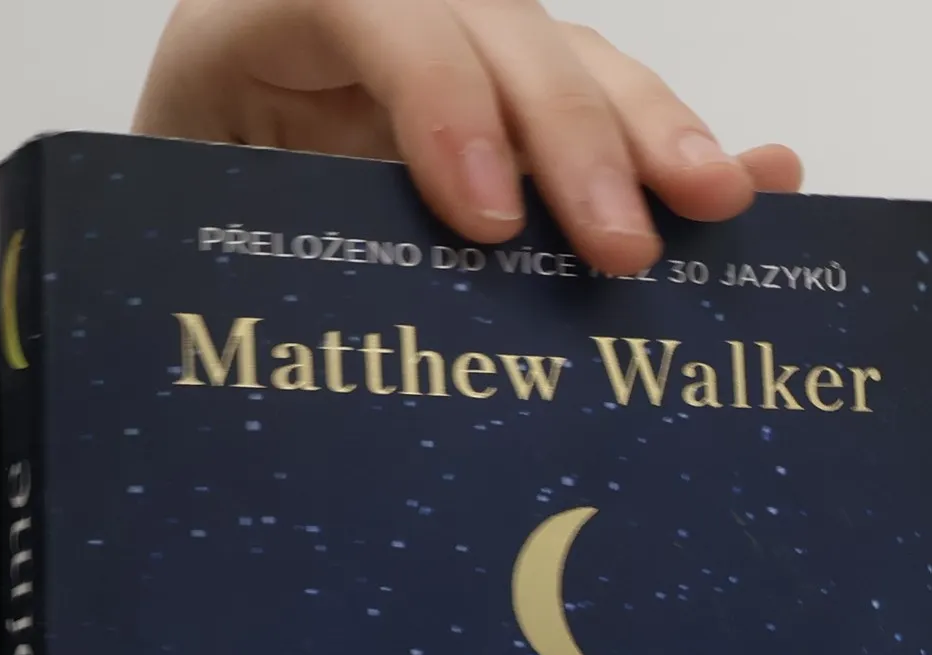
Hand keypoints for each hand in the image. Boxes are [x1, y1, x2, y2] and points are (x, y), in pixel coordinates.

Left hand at [134, 0, 801, 275]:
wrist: (174, 242)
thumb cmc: (176, 242)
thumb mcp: (181, 239)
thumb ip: (248, 259)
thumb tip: (317, 343)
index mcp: (261, 26)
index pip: (374, 5)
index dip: (442, 98)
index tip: (484, 217)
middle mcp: (374, 21)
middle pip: (502, 27)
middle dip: (576, 134)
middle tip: (624, 247)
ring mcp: (452, 59)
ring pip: (568, 61)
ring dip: (653, 135)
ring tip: (721, 203)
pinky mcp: (503, 113)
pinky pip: (598, 112)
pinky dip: (672, 150)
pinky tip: (757, 180)